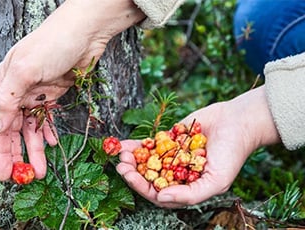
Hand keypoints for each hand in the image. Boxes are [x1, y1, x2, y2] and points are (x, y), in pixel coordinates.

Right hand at [0, 0, 145, 180]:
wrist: (86, 31)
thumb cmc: (53, 44)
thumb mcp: (25, 69)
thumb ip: (8, 99)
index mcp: (4, 84)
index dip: (0, 150)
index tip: (5, 172)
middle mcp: (19, 90)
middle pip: (15, 129)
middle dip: (18, 154)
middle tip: (24, 177)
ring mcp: (38, 92)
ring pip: (33, 127)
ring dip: (36, 148)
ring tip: (42, 169)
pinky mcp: (56, 93)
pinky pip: (48, 118)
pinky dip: (49, 132)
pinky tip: (52, 143)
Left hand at [116, 86, 279, 207]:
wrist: (237, 122)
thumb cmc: (231, 155)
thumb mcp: (216, 181)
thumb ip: (190, 194)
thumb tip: (161, 199)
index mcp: (186, 188)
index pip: (159, 194)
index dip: (142, 187)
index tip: (129, 176)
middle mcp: (177, 174)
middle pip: (149, 178)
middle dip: (133, 173)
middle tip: (121, 166)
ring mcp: (172, 156)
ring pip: (147, 161)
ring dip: (132, 159)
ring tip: (121, 154)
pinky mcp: (170, 139)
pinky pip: (150, 144)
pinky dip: (136, 145)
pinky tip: (123, 144)